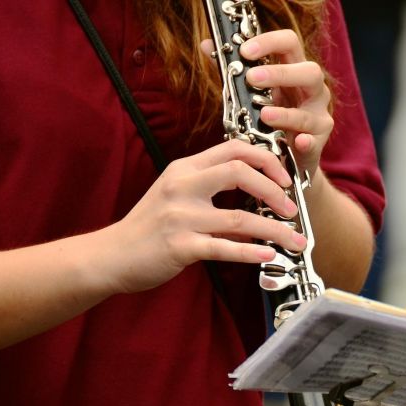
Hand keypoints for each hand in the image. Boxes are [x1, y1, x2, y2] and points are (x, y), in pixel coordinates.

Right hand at [98, 140, 307, 293]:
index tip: (283, 179)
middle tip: (291, 208)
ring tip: (294, 240)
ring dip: (274, 230)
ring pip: (240, 217)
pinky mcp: (180, 246)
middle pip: (240, 172)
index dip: (266, 160)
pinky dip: (251, 252)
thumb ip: (212, 195)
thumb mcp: (177, 198)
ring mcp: (181, 216)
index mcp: (184, 169)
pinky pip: (224, 247)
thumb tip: (256, 204)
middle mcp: (182, 186)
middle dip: (274, 189)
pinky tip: (268, 256)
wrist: (111, 255)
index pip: (234, 149)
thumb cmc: (148, 227)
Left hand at [240, 30, 333, 178]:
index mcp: (295, 70)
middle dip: (281, 73)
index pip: (290, 44)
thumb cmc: (268, 119)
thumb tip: (206, 45)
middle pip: (310, 72)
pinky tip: (297, 141)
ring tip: (264, 114)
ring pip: (308, 111)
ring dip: (286, 113)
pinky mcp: (317, 142)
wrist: (285, 158)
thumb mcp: (253, 93)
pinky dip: (306, 141)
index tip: (245, 50)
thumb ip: (233, 70)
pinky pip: (313, 141)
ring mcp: (318, 117)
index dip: (269, 42)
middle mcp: (313, 91)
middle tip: (252, 77)